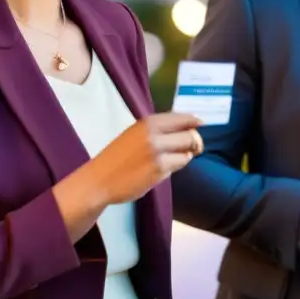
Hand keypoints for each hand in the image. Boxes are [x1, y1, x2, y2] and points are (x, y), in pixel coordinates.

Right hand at [83, 112, 204, 204]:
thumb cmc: (117, 157)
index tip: (201, 124)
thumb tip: (189, 126)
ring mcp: (157, 152)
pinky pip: (179, 165)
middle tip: (193, 148)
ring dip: (185, 155)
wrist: (98, 180)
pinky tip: (162, 169)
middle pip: (190, 135)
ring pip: (188, 151)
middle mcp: (154, 134)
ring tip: (172, 159)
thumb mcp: (136, 134)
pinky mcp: (159, 169)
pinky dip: (175, 167)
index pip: (182, 117)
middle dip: (194, 142)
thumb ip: (159, 129)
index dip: (194, 121)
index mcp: (148, 122)